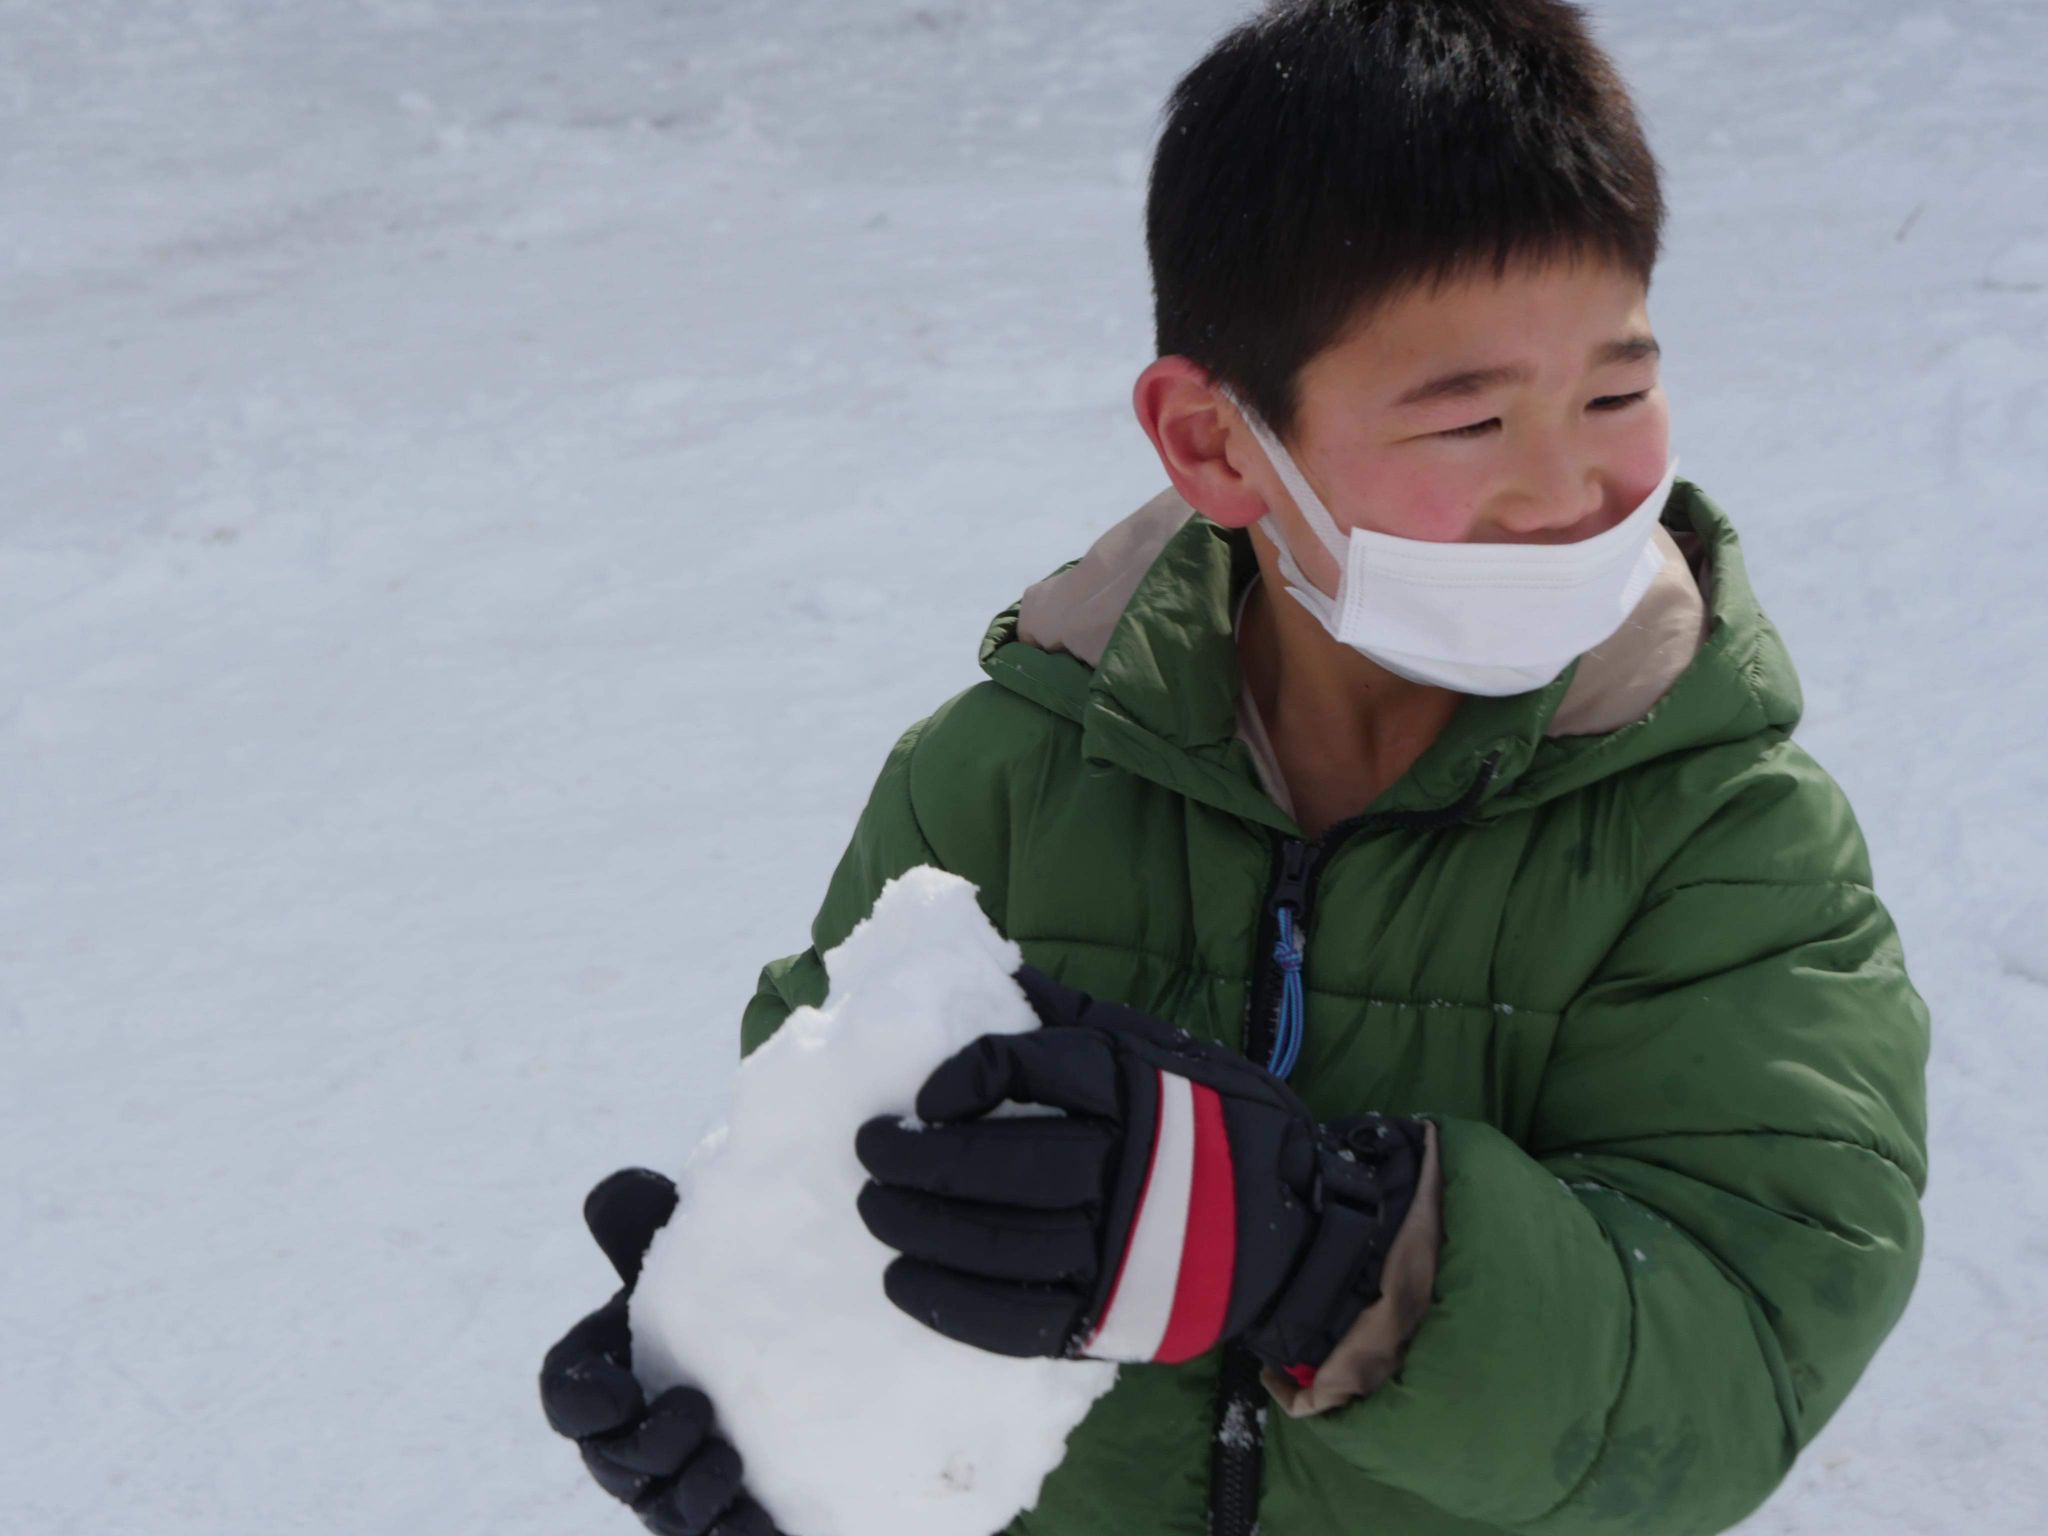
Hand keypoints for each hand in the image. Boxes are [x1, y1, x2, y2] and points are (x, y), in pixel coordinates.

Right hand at [539, 1168, 782, 1535]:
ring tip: (732, 1467)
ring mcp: (676, 1485)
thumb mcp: (694, 1248)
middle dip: (646, 1449)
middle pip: (613, 1464)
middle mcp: (631, 1439)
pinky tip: (765, 1526)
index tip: (616, 1389)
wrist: (808, 1329)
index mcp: (610, 1373)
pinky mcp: (727, 1517)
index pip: (568, 1398)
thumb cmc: (729, 1285)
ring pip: (662, 1512)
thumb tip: (614, 1195)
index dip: (582, 1401)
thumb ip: (647, 1221)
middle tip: (697, 1411)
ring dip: (689, 1498)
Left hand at [854, 964, 1425, 1377]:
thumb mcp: (1155, 1045)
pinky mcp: (1112, 1316)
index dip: (966, 1078)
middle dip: (920, 1161)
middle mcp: (1129, 1164)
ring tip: (875, 1210)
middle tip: (869, 1152)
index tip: (923, 1095)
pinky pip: (1018, 1319)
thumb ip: (1070, 1016)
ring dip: (921, 1229)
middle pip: (1005, 1165)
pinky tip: (903, 1281)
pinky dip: (952, 1304)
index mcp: (1134, 1085)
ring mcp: (1122, 1249)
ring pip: (1001, 1243)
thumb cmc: (1209, 1119)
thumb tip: (991, 969)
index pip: (1033, 1068)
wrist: (1296, 1223)